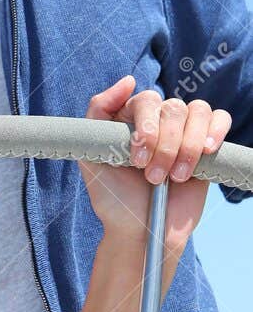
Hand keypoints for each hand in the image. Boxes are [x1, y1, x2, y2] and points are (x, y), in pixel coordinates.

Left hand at [78, 75, 230, 257]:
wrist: (142, 232)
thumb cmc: (114, 199)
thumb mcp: (91, 158)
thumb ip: (97, 115)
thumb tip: (128, 80)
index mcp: (129, 118)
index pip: (145, 99)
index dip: (145, 127)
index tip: (137, 159)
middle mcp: (158, 120)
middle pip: (172, 107)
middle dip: (165, 145)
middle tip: (152, 177)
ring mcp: (183, 131)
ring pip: (197, 111)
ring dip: (187, 147)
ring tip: (175, 177)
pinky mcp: (207, 146)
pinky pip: (219, 119)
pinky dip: (215, 131)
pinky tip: (206, 151)